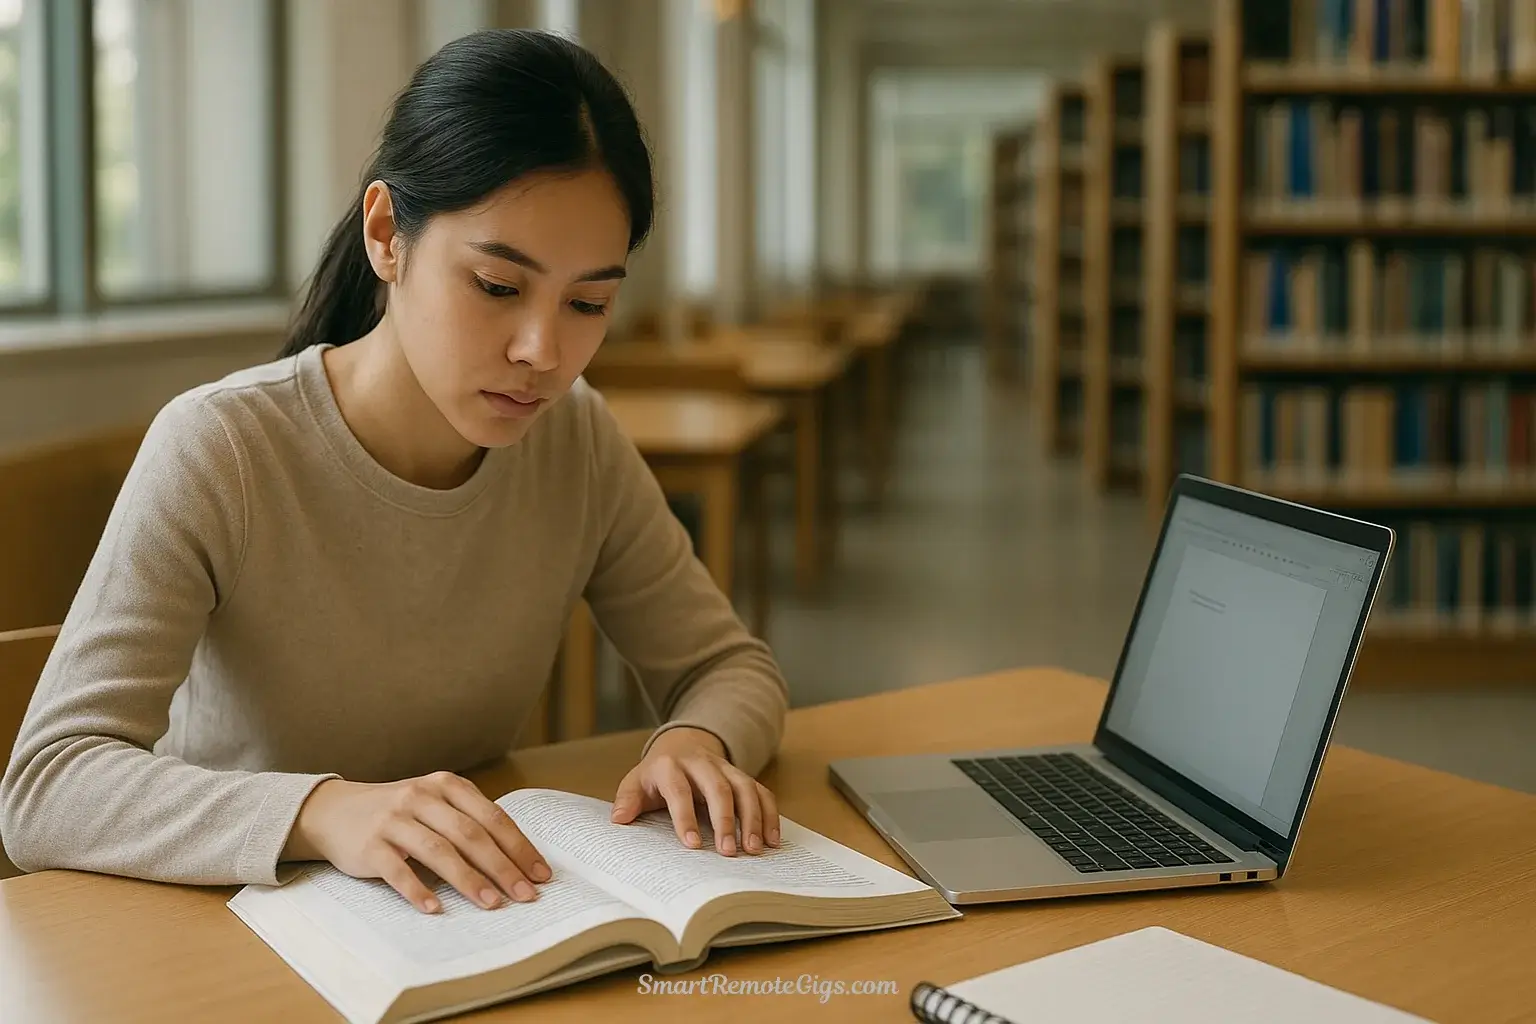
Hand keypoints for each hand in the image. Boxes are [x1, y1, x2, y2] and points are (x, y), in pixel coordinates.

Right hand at [282, 772, 551, 914]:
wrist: (334, 811)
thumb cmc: (399, 813)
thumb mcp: (435, 804)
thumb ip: (468, 821)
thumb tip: (517, 860)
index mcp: (446, 785)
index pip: (492, 817)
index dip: (519, 846)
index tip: (541, 874)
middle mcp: (421, 797)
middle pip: (470, 834)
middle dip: (502, 867)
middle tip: (525, 895)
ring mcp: (394, 820)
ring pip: (439, 851)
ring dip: (468, 880)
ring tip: (492, 904)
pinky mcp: (369, 845)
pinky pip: (397, 870)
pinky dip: (418, 890)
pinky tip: (436, 909)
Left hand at [609, 727, 780, 855]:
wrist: (680, 745)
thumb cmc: (656, 774)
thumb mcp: (636, 782)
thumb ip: (628, 800)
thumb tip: (619, 818)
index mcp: (669, 765)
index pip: (679, 790)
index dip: (685, 816)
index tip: (692, 845)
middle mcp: (701, 763)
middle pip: (718, 787)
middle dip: (725, 820)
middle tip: (728, 852)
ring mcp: (725, 767)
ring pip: (745, 787)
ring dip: (753, 818)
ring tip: (754, 849)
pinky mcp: (741, 775)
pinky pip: (761, 791)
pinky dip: (769, 814)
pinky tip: (772, 839)